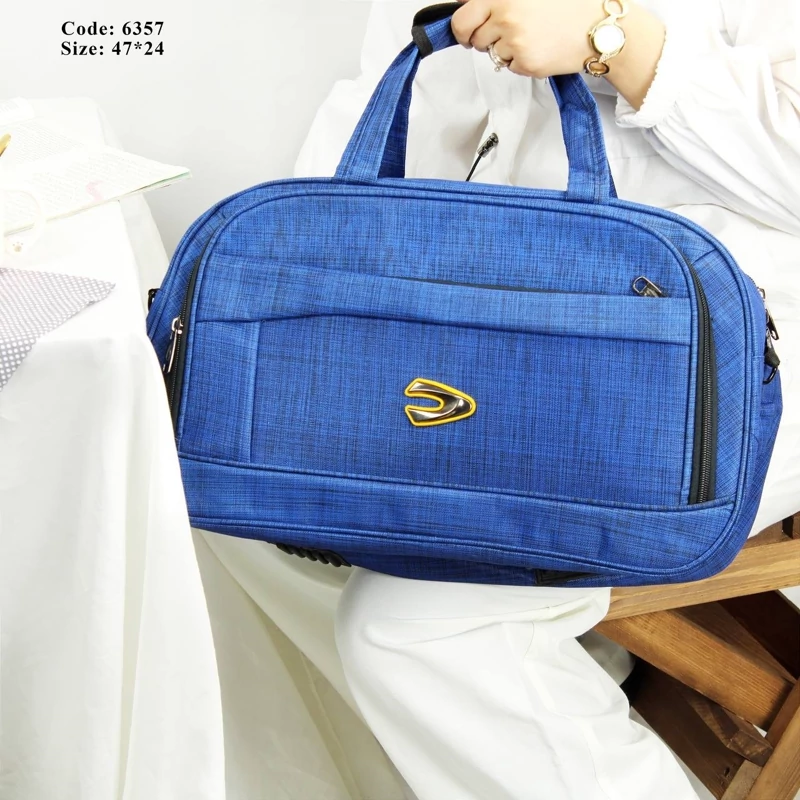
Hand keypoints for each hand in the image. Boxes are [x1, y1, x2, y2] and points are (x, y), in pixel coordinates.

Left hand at [452, 0, 605, 77]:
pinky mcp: (524, 62)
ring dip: (505, 49)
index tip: (467, 30)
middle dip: (480, 40)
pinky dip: (521, 61)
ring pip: (493, 54)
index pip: (463, 16)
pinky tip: (540, 47)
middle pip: (474, 39)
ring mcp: (514, 41)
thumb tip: (469, 2)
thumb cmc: (570, 5)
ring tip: (530, 36)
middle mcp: (506, 15)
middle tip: (497, 37)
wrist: (599, 26)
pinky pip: (511, 66)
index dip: (463, 26)